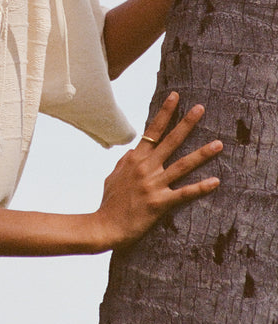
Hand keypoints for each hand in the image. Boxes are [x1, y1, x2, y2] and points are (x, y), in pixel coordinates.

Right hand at [93, 91, 220, 249]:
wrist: (104, 226)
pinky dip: (200, 188)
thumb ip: (125, 162)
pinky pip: (184, 194)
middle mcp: (145, 168)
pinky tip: (215, 181)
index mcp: (134, 159)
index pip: (152, 131)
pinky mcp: (160, 203)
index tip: (175, 97)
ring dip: (202, 154)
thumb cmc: (109, 202)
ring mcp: (153, 185)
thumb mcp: (113, 176)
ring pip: (182, 165)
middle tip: (201, 108)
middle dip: (186, 123)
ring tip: (218, 144)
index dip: (164, 113)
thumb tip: (132, 151)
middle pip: (170, 141)